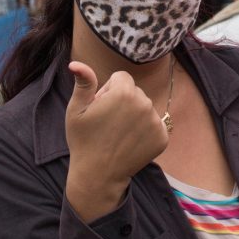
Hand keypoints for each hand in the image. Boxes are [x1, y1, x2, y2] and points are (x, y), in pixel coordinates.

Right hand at [65, 61, 168, 220]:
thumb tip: (76, 63)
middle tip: (108, 123)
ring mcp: (156, 121)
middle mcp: (144, 103)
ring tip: (118, 133)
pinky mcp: (163, 137)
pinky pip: (154, 124)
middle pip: (134, 91)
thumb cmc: (83, 141)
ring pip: (145, 107)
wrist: (98, 175)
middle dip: (122, 101)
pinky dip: (145, 131)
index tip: (101, 107)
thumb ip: (83, 83)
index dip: (108, 91)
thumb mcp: (76, 110)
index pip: (121, 78)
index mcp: (124, 92)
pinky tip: (131, 142)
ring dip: (135, 116)